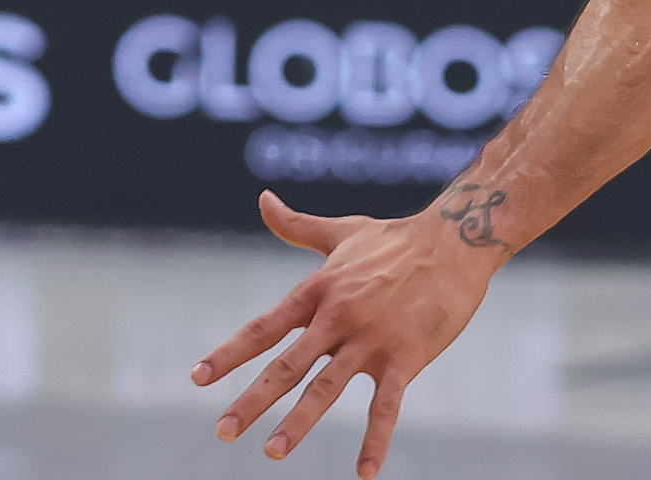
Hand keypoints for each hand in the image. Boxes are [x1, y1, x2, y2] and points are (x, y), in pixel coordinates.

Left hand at [191, 190, 501, 474]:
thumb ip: (296, 225)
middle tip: (223, 430)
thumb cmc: (394, 239)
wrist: (453, 243)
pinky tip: (364, 473)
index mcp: (316, 291)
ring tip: (272, 452)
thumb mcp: (339, 232)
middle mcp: (336, 318)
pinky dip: (375, 441)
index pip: (263, 328)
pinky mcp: (405, 358)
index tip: (198, 378)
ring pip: (326, 389)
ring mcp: (370, 340)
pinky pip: (386, 407)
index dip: (229, 354)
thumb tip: (262, 198)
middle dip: (252, 400)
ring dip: (298, 424)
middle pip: (286, 365)